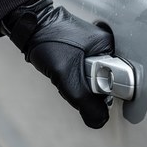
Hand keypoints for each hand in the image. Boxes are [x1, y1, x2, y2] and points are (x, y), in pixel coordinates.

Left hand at [2, 0, 113, 127]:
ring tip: (63, 72)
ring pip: (91, 79)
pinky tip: (62, 70)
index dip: (104, 91)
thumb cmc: (48, 39)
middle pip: (104, 81)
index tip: (92, 94)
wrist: (29, 25)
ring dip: (78, 83)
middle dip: (88, 88)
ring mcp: (92, 48)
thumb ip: (84, 100)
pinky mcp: (80, 51)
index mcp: (108, 45)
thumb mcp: (67, 74)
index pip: (118, 79)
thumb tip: (99, 120)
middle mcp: (104, 45)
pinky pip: (82, 73)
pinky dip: (72, 76)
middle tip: (72, 80)